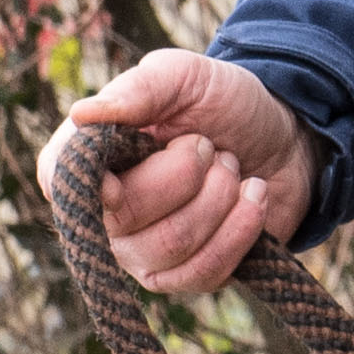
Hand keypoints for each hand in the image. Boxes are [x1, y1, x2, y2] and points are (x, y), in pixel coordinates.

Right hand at [38, 50, 317, 297]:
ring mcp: (139, 254)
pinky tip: (253, 196)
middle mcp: (99, 217)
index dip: (108, 180)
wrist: (283, 136)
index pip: (70, 187)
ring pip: (171, 246)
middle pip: (129, 219)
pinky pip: (203, 273)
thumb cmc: (221, 103)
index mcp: (81, 164)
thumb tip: (82, 113)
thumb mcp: (185, 77)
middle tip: (210, 146)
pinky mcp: (182, 277)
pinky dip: (241, 228)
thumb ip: (139, 89)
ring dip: (220, 196)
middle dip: (189, 172)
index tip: (151, 147)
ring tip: (231, 167)